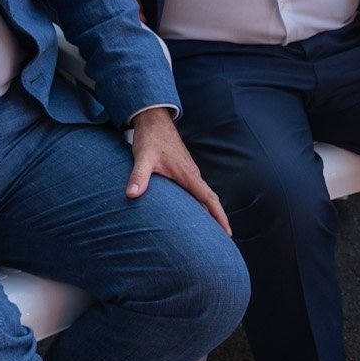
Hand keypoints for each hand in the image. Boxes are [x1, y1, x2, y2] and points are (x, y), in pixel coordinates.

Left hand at [126, 107, 229, 233]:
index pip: (209, 199)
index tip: (228, 233)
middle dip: (217, 219)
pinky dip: (199, 202)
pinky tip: (193, 211)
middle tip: (223, 241)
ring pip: (202, 195)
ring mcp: (188, 172)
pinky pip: (195, 190)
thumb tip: (131, 195)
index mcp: (188, 174)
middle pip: (210, 200)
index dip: (219, 216)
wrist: (153, 119)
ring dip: (209, 211)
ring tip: (210, 232)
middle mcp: (192, 174)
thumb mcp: (143, 157)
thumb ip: (138, 176)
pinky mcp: (182, 170)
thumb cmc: (150, 138)